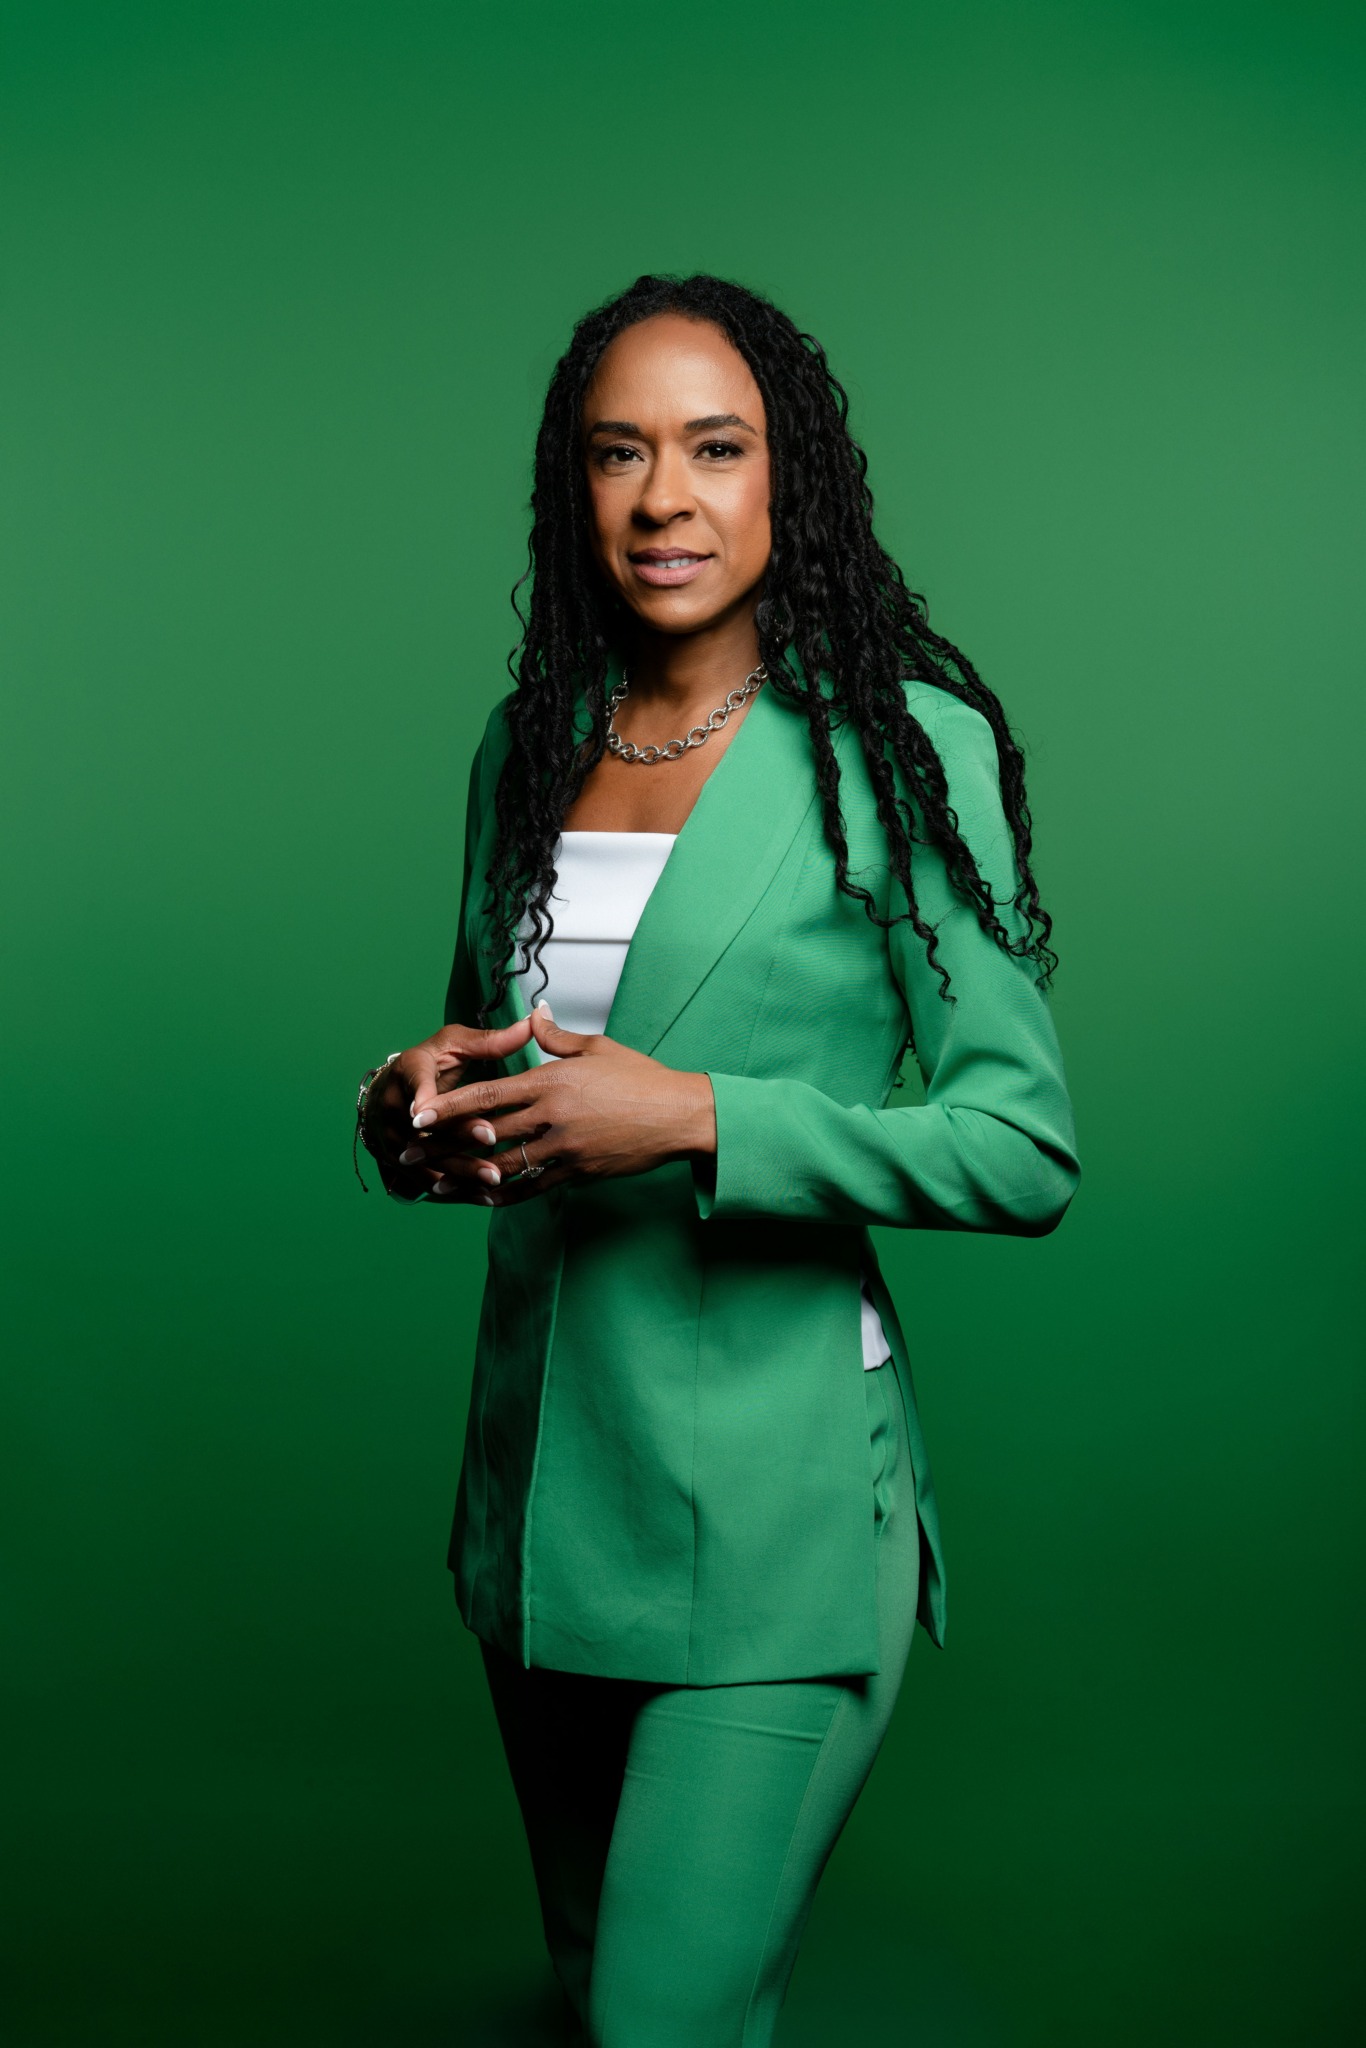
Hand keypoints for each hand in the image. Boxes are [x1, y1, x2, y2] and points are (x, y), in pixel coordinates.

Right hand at [362, 1015, 535, 1202]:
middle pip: (425, 1127)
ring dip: (460, 1171)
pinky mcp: (403, 1162)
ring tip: (495, 1178)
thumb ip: (491, 1040)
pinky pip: (430, 1180)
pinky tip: (486, 1196)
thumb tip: (531, 1022)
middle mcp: (394, 1106)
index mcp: (408, 1070)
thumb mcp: (454, 1044)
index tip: (429, 1108)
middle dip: (457, 1135)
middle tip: (491, 1136)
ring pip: (427, 1159)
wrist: (393, 1092)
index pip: (415, 1080)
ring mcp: (395, 1138)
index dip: (422, 1094)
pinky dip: (458, 1189)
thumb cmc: (432, 1063)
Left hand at [414, 1003, 716, 1204]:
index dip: (450, 1106)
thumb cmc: (642, 1079)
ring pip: (506, 1166)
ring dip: (468, 1175)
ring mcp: (566, 1148)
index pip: (488, 1094)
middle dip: (447, 1144)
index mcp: (552, 1081)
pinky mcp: (580, 1172)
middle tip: (413, 1152)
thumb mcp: (599, 1048)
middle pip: (488, 1133)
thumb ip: (558, 1037)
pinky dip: (506, 1193)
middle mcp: (553, 1116)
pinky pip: (535, 1186)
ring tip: (437, 1182)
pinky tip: (484, 1196)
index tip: (420, 1114)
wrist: (680, 1115)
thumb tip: (535, 1015)